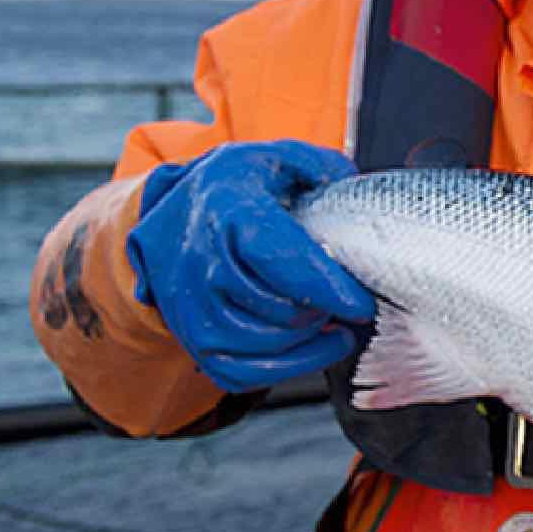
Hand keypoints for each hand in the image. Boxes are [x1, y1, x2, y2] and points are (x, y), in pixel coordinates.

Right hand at [126, 140, 378, 392]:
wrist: (170, 215)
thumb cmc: (233, 189)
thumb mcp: (275, 157)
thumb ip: (321, 167)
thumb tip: (353, 185)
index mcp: (229, 210)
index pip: (279, 259)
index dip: (326, 288)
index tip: (362, 303)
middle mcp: (202, 262)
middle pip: (276, 309)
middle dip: (323, 311)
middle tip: (345, 301)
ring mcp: (191, 307)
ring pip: (262, 345)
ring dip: (308, 341)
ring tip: (331, 321)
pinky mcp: (192, 340)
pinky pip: (241, 373)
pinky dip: (285, 368)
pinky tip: (310, 346)